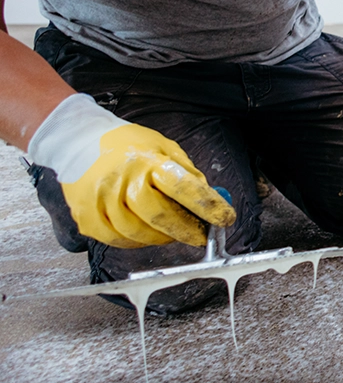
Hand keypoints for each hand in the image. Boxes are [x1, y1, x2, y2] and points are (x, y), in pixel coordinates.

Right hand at [27, 95, 235, 247]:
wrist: (78, 141)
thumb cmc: (128, 146)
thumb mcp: (164, 148)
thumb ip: (187, 173)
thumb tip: (211, 199)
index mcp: (147, 161)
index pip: (184, 188)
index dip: (208, 206)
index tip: (225, 219)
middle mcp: (122, 181)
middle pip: (160, 217)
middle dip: (186, 230)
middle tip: (200, 234)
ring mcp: (100, 201)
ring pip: (139, 234)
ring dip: (162, 237)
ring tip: (172, 231)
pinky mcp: (87, 217)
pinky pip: (118, 240)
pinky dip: (137, 241)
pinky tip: (146, 231)